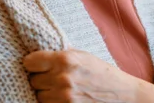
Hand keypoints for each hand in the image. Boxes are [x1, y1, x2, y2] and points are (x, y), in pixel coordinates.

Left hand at [23, 49, 153, 102]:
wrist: (123, 95)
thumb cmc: (103, 73)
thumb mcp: (83, 56)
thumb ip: (61, 55)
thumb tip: (38, 56)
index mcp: (66, 59)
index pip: (30, 62)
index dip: (32, 64)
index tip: (36, 65)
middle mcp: (63, 78)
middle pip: (32, 80)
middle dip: (40, 79)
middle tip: (51, 78)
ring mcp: (64, 97)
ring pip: (38, 96)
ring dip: (45, 93)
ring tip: (58, 89)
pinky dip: (51, 102)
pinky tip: (61, 98)